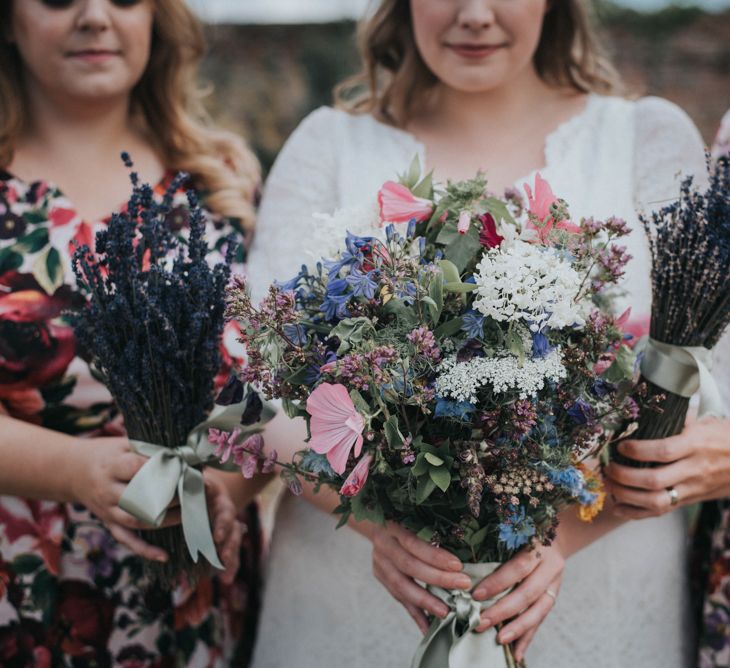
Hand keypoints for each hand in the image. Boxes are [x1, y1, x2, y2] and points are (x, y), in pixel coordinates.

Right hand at [70, 436, 177, 561]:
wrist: (73, 471)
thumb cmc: (107, 454)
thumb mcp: (122, 444)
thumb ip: (147, 447)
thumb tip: (180, 451)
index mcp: (111, 466)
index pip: (136, 468)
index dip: (161, 468)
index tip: (183, 466)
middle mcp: (107, 490)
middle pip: (139, 497)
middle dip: (168, 496)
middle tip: (192, 490)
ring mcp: (107, 510)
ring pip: (136, 520)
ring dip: (164, 520)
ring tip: (188, 514)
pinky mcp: (109, 523)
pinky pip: (126, 539)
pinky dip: (145, 550)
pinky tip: (164, 556)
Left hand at [204, 470, 242, 584]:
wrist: (200, 490)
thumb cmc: (195, 485)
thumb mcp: (195, 481)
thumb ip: (198, 483)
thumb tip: (203, 481)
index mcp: (222, 503)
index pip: (225, 515)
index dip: (222, 526)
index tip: (215, 538)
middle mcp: (229, 518)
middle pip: (234, 532)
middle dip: (229, 546)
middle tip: (223, 557)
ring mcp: (228, 531)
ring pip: (234, 546)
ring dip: (231, 560)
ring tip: (226, 577)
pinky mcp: (223, 542)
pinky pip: (229, 557)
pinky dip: (229, 568)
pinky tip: (226, 580)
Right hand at [371, 522, 471, 633]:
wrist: (378, 525)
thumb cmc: (407, 522)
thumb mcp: (416, 519)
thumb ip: (432, 533)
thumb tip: (462, 554)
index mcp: (394, 526)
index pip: (414, 543)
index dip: (435, 556)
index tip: (458, 566)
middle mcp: (384, 545)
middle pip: (409, 565)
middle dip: (437, 579)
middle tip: (462, 586)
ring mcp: (380, 563)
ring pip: (401, 586)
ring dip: (425, 601)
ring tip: (446, 612)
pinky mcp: (381, 577)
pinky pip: (399, 599)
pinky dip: (416, 614)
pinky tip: (429, 627)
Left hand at [472, 541, 565, 661]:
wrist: (555, 536)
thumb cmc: (523, 534)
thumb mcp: (515, 533)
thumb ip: (496, 548)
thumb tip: (464, 568)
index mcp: (538, 548)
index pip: (518, 568)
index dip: (498, 582)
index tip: (476, 595)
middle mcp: (550, 567)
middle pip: (528, 593)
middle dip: (503, 611)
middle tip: (481, 622)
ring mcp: (555, 584)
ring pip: (538, 611)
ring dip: (517, 628)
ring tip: (499, 640)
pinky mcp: (553, 597)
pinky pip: (541, 620)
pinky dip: (528, 637)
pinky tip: (517, 652)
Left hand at [606, 416, 729, 518]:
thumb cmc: (723, 436)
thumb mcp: (704, 421)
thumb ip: (678, 418)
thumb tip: (644, 410)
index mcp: (697, 445)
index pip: (664, 451)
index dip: (638, 450)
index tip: (620, 446)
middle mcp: (694, 469)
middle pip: (655, 480)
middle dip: (624, 476)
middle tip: (608, 467)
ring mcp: (693, 489)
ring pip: (657, 501)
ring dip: (626, 495)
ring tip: (609, 484)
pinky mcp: (690, 501)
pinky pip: (662, 512)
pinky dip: (637, 513)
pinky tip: (618, 507)